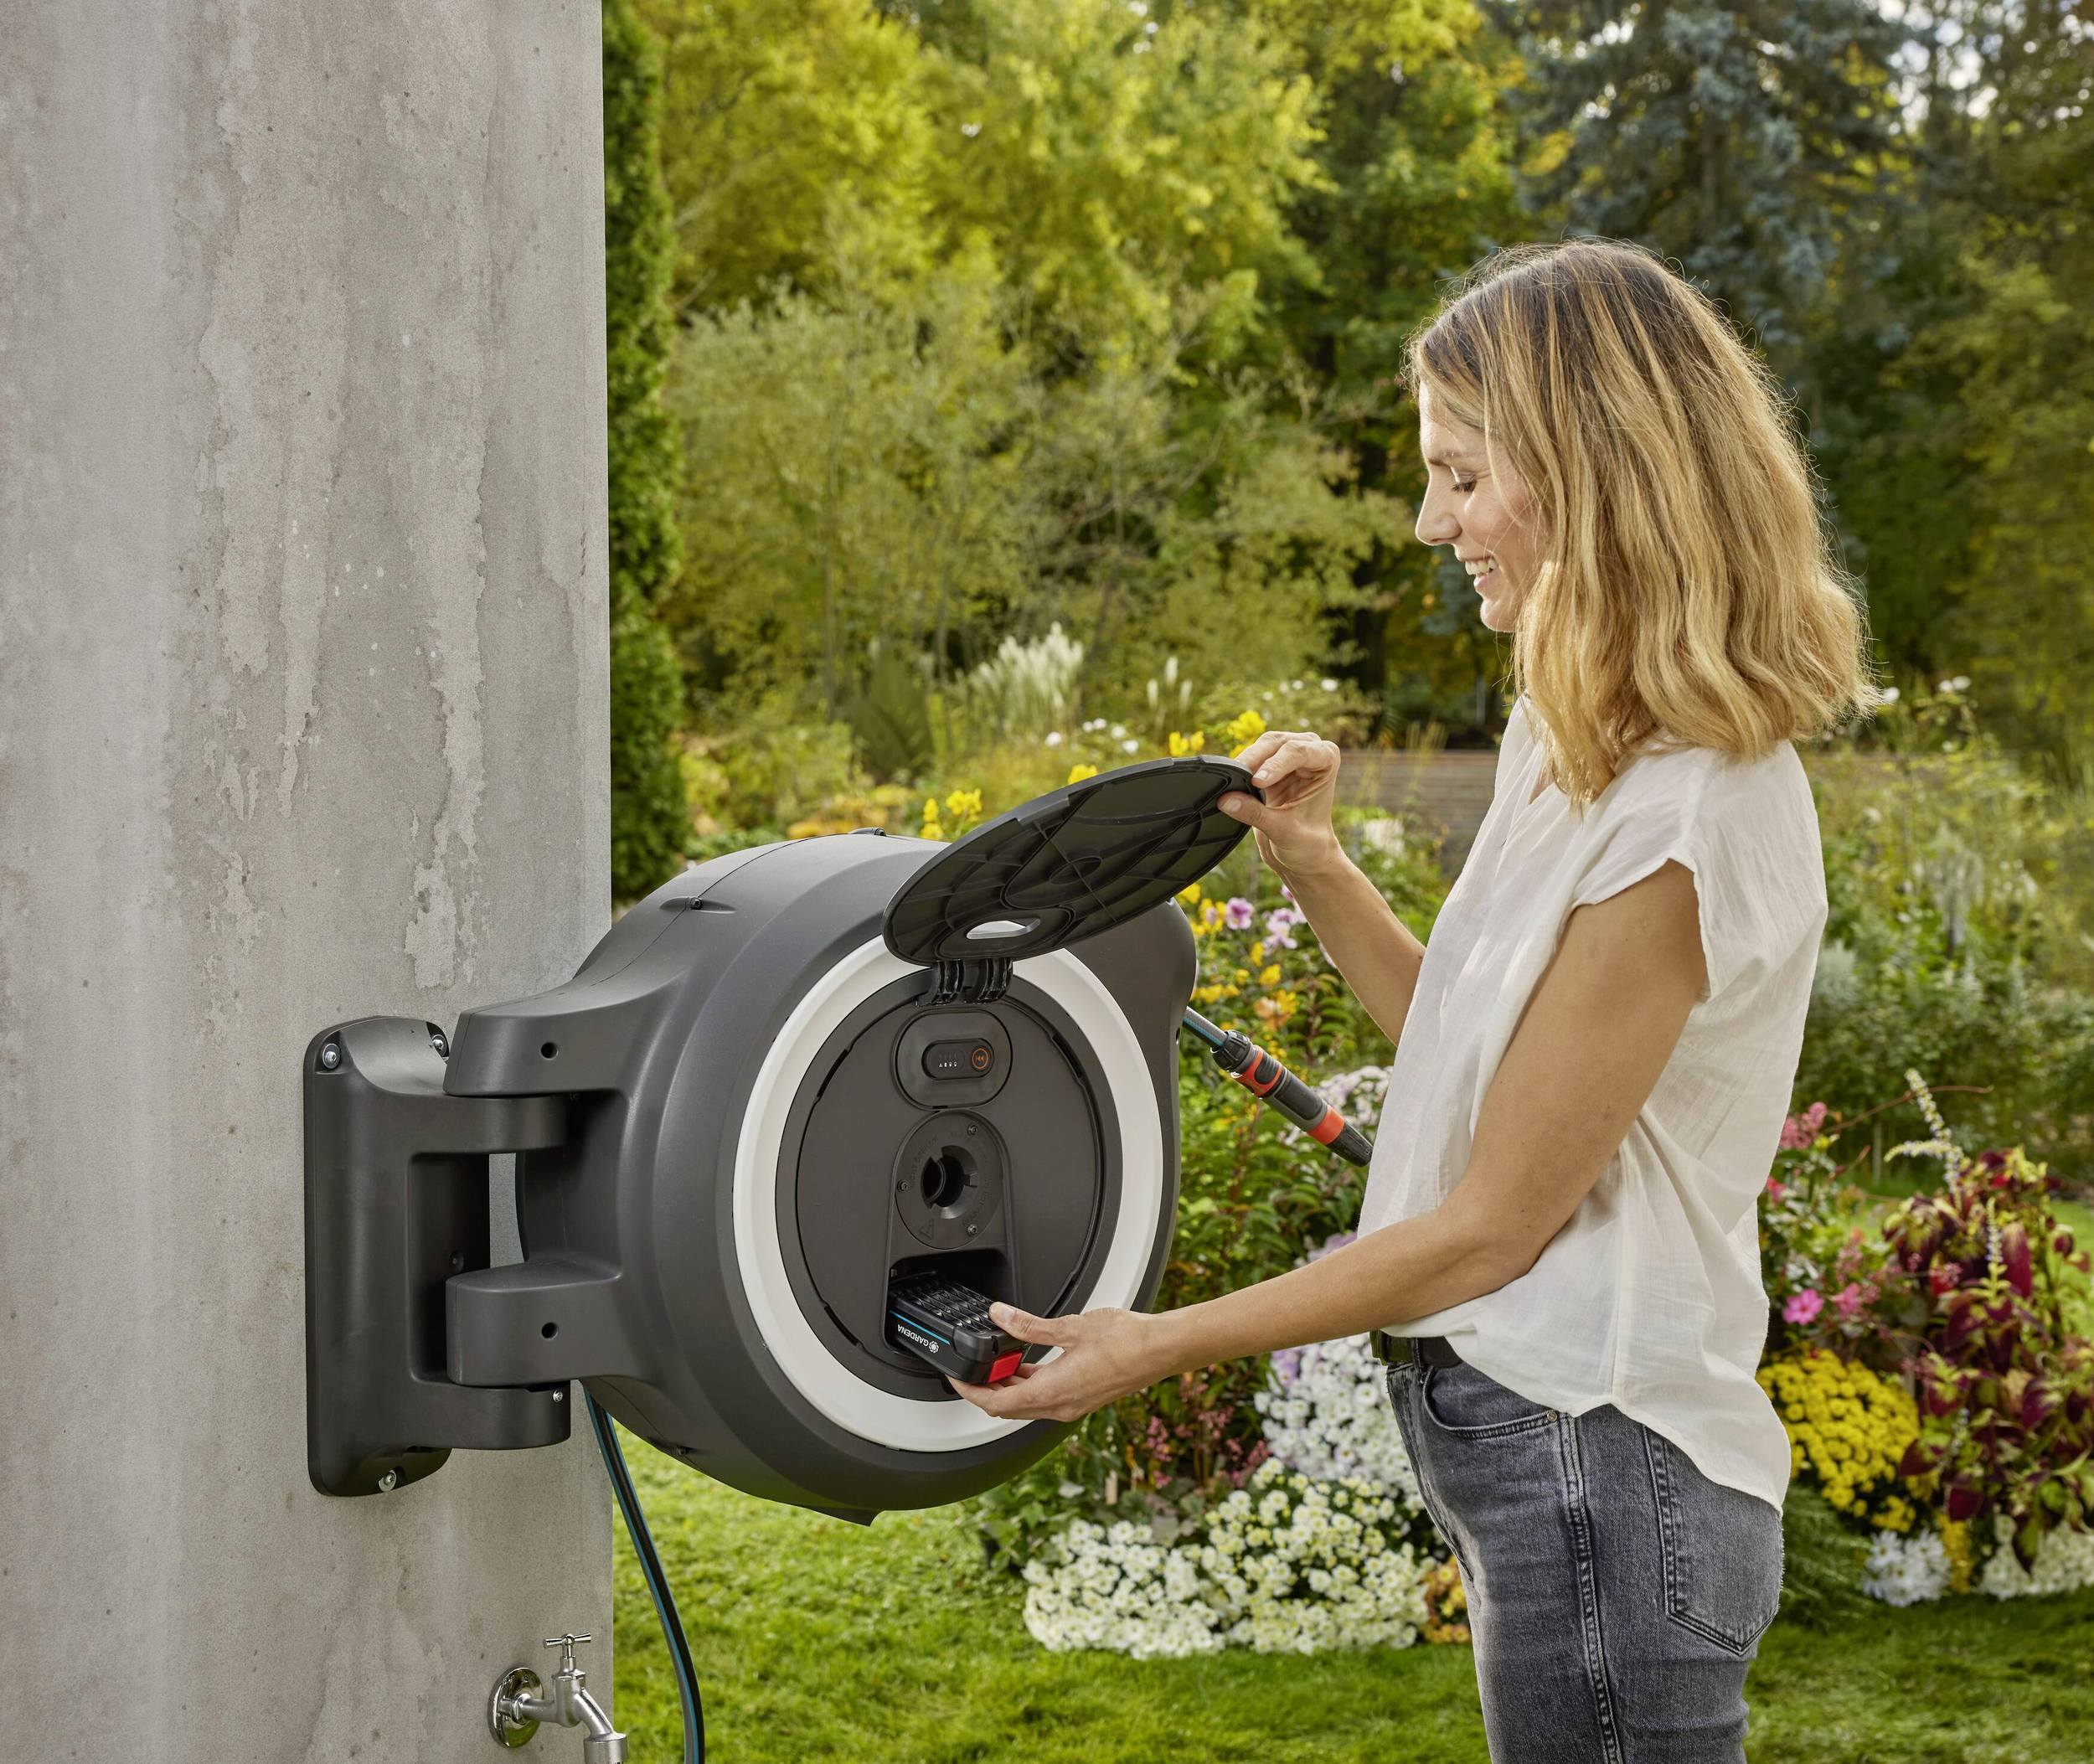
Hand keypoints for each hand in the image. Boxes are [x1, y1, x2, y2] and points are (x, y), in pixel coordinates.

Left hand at [945, 1301, 1172, 1422]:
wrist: (1161, 1349)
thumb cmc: (1126, 1341)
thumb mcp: (1070, 1326)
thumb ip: (1029, 1326)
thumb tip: (1000, 1316)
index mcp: (1053, 1393)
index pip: (996, 1403)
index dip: (970, 1392)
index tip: (956, 1379)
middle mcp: (1061, 1407)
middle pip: (1008, 1408)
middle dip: (985, 1391)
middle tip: (970, 1369)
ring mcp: (1073, 1405)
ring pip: (1027, 1405)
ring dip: (1008, 1388)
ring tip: (995, 1362)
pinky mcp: (1083, 1398)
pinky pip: (1045, 1399)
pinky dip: (1029, 1385)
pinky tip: (1026, 1364)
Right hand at [1218, 729, 1344, 876]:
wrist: (1303, 854)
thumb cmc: (1307, 842)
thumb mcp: (1283, 831)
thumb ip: (1255, 814)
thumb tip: (1226, 800)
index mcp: (1326, 760)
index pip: (1299, 752)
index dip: (1276, 764)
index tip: (1257, 782)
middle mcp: (1310, 750)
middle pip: (1278, 743)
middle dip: (1256, 758)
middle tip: (1237, 774)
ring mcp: (1288, 755)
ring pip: (1261, 746)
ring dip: (1247, 761)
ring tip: (1233, 778)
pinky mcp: (1269, 764)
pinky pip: (1251, 758)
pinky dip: (1240, 768)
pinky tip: (1232, 780)